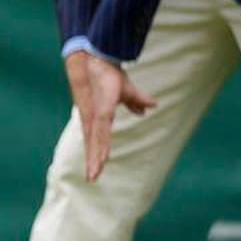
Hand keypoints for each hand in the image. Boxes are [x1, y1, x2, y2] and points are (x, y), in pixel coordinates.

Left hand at [63, 52, 156, 181]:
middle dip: (94, 162)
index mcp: (100, 118)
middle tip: (92, 179)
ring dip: (95, 159)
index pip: (99, 139)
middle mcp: (95, 120)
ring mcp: (96, 116)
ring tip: (93, 175)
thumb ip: (137, 101)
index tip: (97, 167)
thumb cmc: (110, 75)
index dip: (98, 152)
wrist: (100, 61)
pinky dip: (100, 145)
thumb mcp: (128, 92)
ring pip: (96, 142)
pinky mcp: (100, 112)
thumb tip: (148, 108)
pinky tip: (100, 157)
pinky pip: (100, 132)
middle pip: (94, 145)